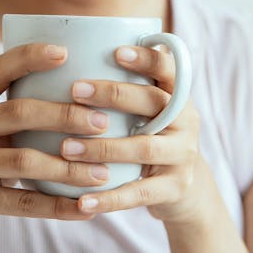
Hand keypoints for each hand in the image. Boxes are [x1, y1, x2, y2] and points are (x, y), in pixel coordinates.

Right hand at [0, 44, 110, 252]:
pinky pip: (21, 202)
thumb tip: (82, 87)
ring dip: (68, 167)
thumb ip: (17, 109)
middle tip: (102, 123)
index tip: (65, 52)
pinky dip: (57, 206)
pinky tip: (85, 208)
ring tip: (103, 172)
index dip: (29, 57)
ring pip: (23, 161)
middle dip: (64, 115)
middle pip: (17, 112)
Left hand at [61, 44, 206, 224]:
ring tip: (66, 147)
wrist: (186, 190)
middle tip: (75, 90)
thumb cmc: (152, 137)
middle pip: (152, 103)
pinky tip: (81, 200)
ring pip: (142, 147)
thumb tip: (76, 53)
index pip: (167, 69)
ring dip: (102, 147)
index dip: (145, 59)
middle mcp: (186, 120)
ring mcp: (183, 155)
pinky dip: (108, 198)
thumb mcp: (149, 111)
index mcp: (177, 95)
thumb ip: (128, 88)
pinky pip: (139, 193)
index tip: (116, 51)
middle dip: (113, 94)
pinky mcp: (176, 188)